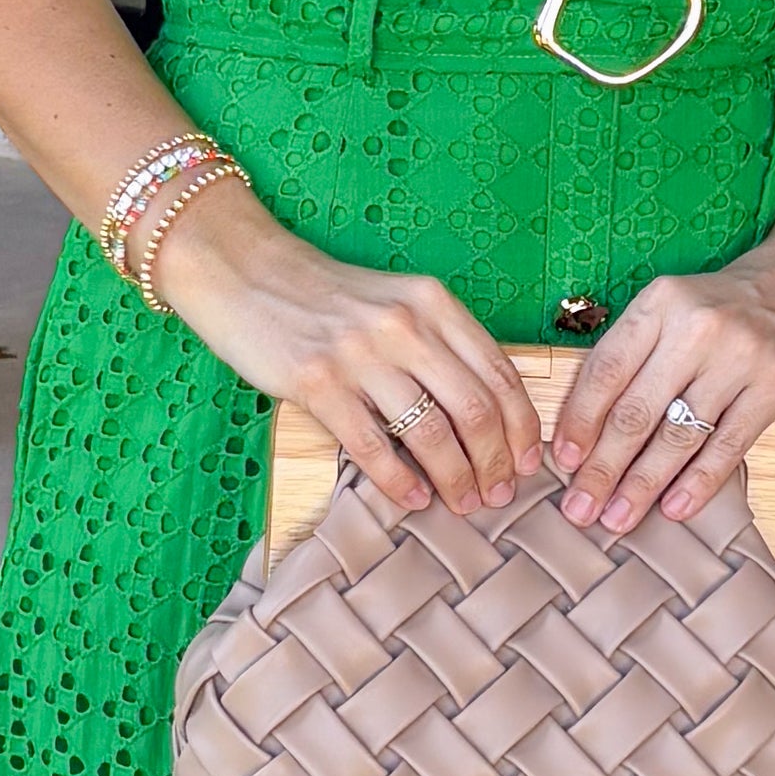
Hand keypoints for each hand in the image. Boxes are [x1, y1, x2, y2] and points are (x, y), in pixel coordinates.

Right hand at [149, 180, 546, 517]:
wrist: (245, 271)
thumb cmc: (324, 296)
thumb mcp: (395, 302)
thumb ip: (438, 343)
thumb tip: (484, 412)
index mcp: (432, 303)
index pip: (499, 373)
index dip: (522, 426)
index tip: (528, 460)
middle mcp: (404, 326)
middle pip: (474, 409)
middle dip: (496, 462)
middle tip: (500, 494)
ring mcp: (360, 355)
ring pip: (430, 433)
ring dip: (456, 478)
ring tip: (463, 504)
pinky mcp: (317, 383)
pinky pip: (373, 447)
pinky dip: (401, 482)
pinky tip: (414, 498)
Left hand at [551, 234, 774, 535]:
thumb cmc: (732, 307)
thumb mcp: (677, 310)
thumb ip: (638, 356)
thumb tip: (588, 430)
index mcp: (660, 303)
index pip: (606, 370)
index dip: (579, 422)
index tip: (563, 464)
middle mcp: (696, 326)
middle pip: (636, 411)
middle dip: (602, 468)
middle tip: (579, 510)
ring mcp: (740, 356)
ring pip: (678, 435)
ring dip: (643, 485)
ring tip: (618, 518)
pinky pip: (727, 446)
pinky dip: (697, 483)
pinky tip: (673, 509)